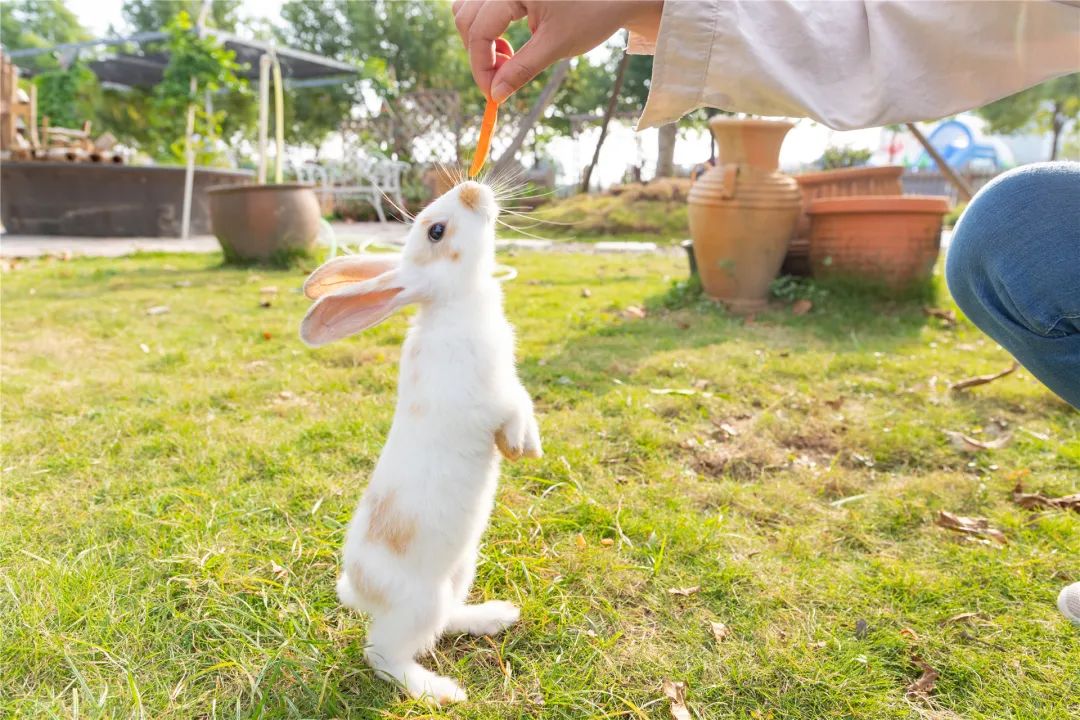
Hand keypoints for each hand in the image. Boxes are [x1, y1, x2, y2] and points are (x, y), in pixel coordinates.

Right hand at [452, 0, 662, 102]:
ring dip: (479, 40)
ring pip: (467, 10)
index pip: (478, 31)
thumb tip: (495, 95)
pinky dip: (487, 27)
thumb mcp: (555, 46)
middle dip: (478, 54)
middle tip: (500, 80)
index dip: (481, 67)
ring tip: (507, 59)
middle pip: (465, 18)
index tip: (491, 95)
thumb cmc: (592, 15)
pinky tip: (507, 44)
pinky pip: (481, 5)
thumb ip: (521, 70)